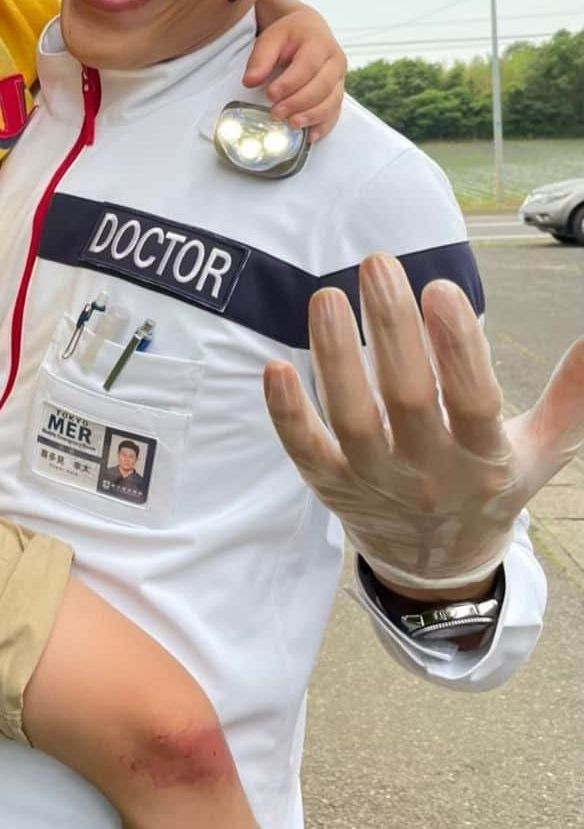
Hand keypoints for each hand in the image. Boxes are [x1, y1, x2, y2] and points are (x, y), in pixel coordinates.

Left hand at [243, 5, 345, 142]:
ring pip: (332, 102)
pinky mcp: (337, 93)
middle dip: (298, 103)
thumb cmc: (290, 34)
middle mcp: (335, 62)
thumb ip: (260, 58)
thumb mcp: (271, 38)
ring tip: (292, 124)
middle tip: (276, 113)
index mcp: (320, 43)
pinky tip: (311, 136)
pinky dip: (324, 126)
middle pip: (322, 87)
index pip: (307, 66)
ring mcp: (339, 79)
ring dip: (312, 116)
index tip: (270, 95)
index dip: (289, 83)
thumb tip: (250, 81)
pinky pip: (335, 112)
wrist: (309, 30)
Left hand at [263, 253, 583, 592]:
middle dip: (391, 328)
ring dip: (334, 357)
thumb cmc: (488, 486)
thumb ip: (572, 398)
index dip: (458, 347)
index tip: (442, 288)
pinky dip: (287, 412)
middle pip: (406, 400)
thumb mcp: (540, 451)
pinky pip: (304, 450)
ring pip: (351, 420)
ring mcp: (374, 482)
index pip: (473, 402)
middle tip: (377, 263)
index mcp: (482, 460)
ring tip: (325, 296)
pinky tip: (274, 366)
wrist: (437, 565)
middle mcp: (427, 474)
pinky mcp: (330, 485)